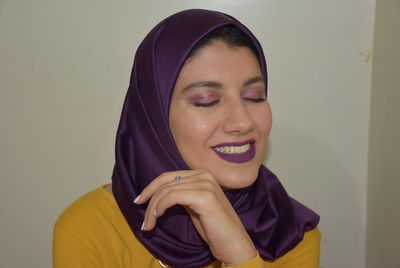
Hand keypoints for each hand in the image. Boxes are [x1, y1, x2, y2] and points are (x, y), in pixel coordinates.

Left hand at [134, 170, 256, 264]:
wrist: (234, 244)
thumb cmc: (214, 229)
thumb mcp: (194, 207)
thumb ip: (181, 195)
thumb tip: (157, 194)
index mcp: (202, 175)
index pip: (169, 176)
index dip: (151, 187)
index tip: (139, 201)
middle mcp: (205, 175)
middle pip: (166, 181)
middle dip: (149, 198)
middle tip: (143, 219)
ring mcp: (206, 184)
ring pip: (167, 190)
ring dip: (152, 208)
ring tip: (148, 224)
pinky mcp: (205, 196)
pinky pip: (172, 197)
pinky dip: (160, 207)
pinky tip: (158, 218)